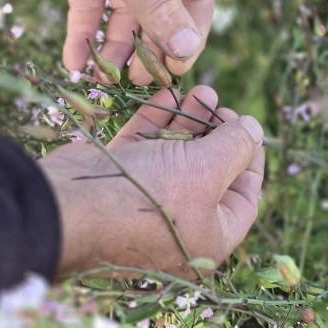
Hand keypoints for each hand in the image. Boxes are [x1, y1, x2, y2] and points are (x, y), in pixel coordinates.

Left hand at [0, 0, 214, 84]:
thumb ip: (157, 7)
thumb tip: (187, 48)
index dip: (190, 37)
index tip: (175, 70)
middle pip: (161, 13)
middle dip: (149, 49)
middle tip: (136, 82)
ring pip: (124, 17)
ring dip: (115, 48)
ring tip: (103, 79)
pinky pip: (92, 10)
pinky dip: (85, 35)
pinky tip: (75, 62)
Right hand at [38, 86, 264, 277]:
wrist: (72, 206)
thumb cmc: (151, 196)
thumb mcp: (207, 171)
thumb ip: (235, 147)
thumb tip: (255, 130)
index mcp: (209, 237)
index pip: (245, 198)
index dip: (251, 159)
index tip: (250, 127)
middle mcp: (179, 222)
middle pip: (209, 172)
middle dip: (217, 133)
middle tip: (220, 104)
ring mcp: (146, 199)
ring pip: (175, 156)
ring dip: (189, 121)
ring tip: (201, 90)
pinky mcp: (118, 177)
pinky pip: (145, 148)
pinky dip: (157, 122)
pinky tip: (169, 95)